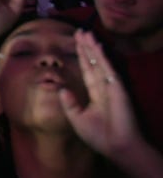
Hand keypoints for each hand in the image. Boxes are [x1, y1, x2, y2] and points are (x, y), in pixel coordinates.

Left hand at [59, 30, 143, 158]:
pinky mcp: (118, 88)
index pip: (86, 70)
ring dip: (92, 47)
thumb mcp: (77, 118)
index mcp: (95, 94)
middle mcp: (103, 87)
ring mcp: (111, 86)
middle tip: (80, 30)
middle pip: (92, 62)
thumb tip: (61, 88)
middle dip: (86, 46)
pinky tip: (96, 46)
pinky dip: (102, 56)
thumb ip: (69, 103)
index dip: (81, 56)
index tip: (76, 42)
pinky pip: (107, 69)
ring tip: (86, 32)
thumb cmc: (99, 136)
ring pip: (99, 62)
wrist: (116, 147)